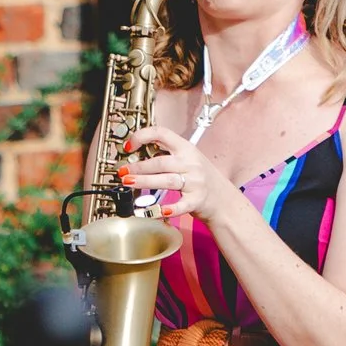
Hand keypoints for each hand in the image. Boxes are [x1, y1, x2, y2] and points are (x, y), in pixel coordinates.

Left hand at [118, 125, 234, 223]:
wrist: (223, 199)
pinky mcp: (197, 200)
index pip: (162, 133)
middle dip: (139, 166)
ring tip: (128, 183)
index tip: (129, 145)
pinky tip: (156, 212)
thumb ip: (166, 155)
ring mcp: (195, 182)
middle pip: (161, 162)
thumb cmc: (200, 178)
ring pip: (166, 180)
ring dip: (144, 181)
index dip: (143, 136)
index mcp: (186, 148)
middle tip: (122, 171)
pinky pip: (181, 205)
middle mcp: (191, 163)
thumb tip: (136, 153)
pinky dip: (168, 209)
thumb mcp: (187, 159)